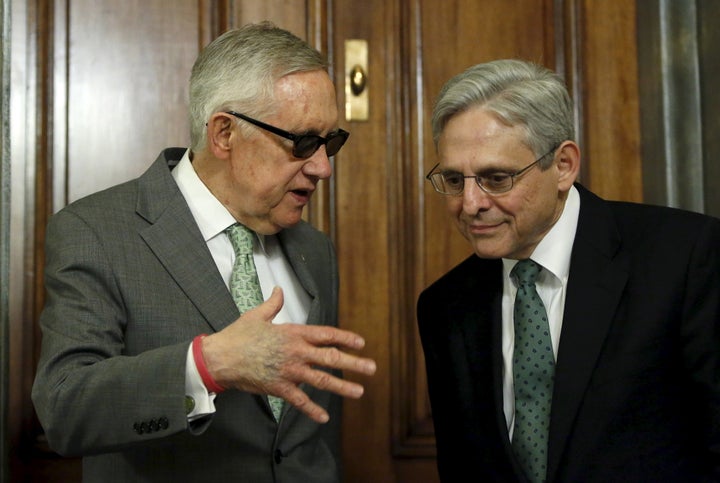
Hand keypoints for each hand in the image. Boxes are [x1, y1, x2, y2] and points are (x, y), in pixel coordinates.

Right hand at [201, 287, 376, 422]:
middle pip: (331, 358)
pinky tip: (324, 418)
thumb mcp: (257, 315)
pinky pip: (299, 401)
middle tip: (371, 368)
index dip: (345, 338)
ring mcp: (289, 371)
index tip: (360, 342)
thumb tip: (278, 290)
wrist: (220, 357)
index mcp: (293, 333)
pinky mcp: (279, 387)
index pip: (326, 334)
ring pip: (321, 380)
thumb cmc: (237, 335)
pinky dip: (312, 410)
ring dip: (342, 386)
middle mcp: (296, 352)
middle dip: (354, 363)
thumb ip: (272, 304)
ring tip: (359, 391)